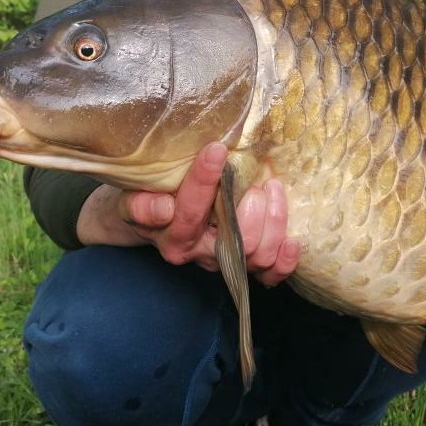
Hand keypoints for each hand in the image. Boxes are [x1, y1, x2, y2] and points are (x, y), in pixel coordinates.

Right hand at [79, 142, 299, 286]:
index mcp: (171, 236)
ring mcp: (224, 261)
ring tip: (272, 188)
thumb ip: (140, 204)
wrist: (153, 219)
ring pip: (258, 256)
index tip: (217, 150)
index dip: (204, 181)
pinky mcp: (245, 265)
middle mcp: (199, 253)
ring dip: (273, 222)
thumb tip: (164, 207)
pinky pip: (271, 275)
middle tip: (257, 183)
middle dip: (251, 210)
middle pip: (235, 243)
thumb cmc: (149, 197)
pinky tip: (293, 238)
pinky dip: (286, 261)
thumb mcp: (132, 197)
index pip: (189, 212)